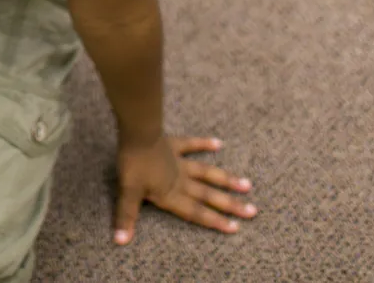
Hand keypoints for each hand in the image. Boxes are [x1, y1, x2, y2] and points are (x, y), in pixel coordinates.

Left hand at [112, 135, 256, 245]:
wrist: (137, 135)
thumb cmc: (132, 164)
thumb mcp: (127, 193)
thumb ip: (127, 217)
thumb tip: (120, 240)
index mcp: (171, 194)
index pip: (196, 212)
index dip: (215, 221)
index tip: (235, 227)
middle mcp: (181, 180)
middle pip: (209, 196)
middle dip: (230, 205)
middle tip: (252, 210)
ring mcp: (180, 162)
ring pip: (208, 174)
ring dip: (226, 180)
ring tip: (247, 185)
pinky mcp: (174, 145)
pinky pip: (192, 145)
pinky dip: (204, 144)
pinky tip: (218, 143)